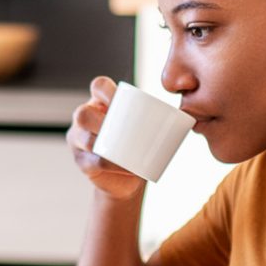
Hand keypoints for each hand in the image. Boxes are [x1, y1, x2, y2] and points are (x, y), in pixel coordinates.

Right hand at [67, 76, 145, 201]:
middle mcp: (85, 120)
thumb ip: (155, 117)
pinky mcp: (82, 163)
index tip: (120, 98)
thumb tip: (186, 117)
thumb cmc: (137, 147)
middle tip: (121, 128)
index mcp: (101, 103)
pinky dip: (111, 164)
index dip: (106, 89)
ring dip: (106, 144)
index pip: (98, 86)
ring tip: (126, 150)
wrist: (127, 179)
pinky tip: (126, 166)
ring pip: (84, 139)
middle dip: (99, 119)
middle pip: (83, 113)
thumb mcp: (144, 127)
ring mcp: (79, 142)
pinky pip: (93, 161)